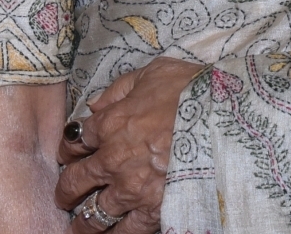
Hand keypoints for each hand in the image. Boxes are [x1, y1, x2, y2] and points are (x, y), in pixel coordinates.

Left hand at [57, 58, 201, 233]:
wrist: (225, 117)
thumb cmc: (192, 90)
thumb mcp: (152, 73)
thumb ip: (118, 89)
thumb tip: (94, 104)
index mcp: (110, 123)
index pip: (73, 141)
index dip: (68, 148)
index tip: (70, 153)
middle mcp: (113, 159)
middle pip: (75, 182)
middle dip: (66, 190)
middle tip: (66, 195)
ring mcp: (132, 188)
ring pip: (93, 214)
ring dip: (85, 221)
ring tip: (82, 226)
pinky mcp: (153, 209)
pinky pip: (126, 231)